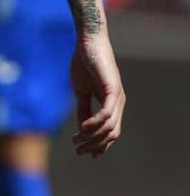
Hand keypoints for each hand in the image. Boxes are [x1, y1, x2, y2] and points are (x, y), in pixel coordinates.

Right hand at [69, 32, 124, 157]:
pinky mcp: (113, 90)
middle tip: (79, 151)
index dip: (100, 145)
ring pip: (110, 127)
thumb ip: (83, 108)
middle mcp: (118, 103)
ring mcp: (117, 97)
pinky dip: (95, 123)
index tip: (85, 153)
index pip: (110, 131)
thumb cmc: (84, 64)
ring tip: (76, 140)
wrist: (87, 43)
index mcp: (112, 104)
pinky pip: (106, 113)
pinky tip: (83, 127)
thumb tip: (82, 128)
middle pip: (111, 134)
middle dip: (95, 145)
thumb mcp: (81, 91)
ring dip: (92, 137)